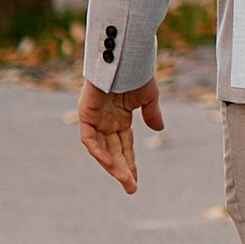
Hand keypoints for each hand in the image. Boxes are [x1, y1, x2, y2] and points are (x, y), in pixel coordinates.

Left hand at [78, 77, 163, 193]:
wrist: (124, 54)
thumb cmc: (136, 71)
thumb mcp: (148, 97)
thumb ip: (151, 114)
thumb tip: (159, 130)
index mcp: (120, 118)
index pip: (124, 146)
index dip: (130, 163)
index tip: (135, 181)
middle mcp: (106, 121)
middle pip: (114, 152)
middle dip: (122, 170)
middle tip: (131, 188)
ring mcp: (95, 119)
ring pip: (102, 149)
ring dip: (113, 165)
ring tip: (125, 180)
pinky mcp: (85, 115)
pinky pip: (89, 140)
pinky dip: (99, 152)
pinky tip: (111, 164)